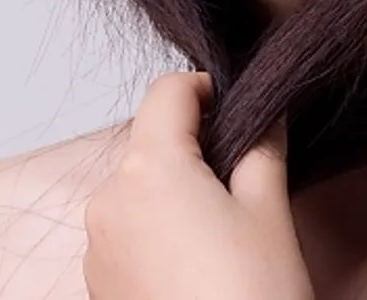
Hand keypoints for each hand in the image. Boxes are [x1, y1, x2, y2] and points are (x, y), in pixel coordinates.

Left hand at [83, 71, 313, 299]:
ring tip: (224, 223)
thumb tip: (266, 110)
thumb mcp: (268, 209)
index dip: (207, 88)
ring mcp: (98, 244)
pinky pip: (128, 227)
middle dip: (195, 143)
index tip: (239, 108)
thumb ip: (263, 145)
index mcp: (149, 168)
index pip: (167, 90)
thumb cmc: (251, 293)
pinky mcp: (98, 281)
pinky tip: (197, 258)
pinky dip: (159, 223)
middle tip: (243, 171)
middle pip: (151, 138)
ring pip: (139, 184)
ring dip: (176, 184)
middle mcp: (108, 199)